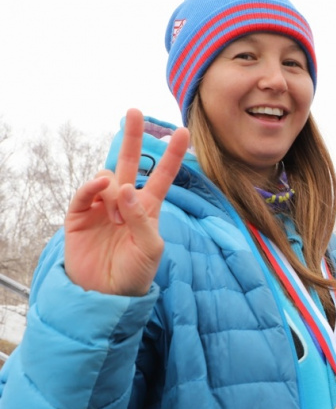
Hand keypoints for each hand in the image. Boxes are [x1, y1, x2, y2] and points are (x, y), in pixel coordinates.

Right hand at [64, 109, 189, 295]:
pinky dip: (90, 187)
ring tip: (116, 209)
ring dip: (113, 185)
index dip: (172, 155)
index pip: (162, 176)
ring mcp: (101, 208)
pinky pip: (84, 195)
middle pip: (129, 164)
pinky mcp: (79, 217)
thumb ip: (141, 219)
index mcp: (148, 209)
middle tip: (135, 111)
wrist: (106, 296)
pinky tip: (99, 185)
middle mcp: (125, 203)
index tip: (183, 132)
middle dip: (132, 138)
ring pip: (106, 179)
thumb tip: (126, 188)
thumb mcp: (149, 248)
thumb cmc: (135, 274)